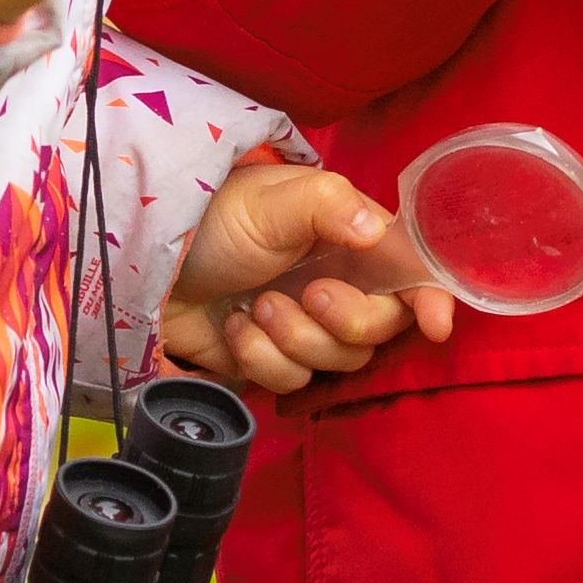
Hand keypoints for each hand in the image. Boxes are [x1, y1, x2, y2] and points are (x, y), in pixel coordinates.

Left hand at [156, 157, 454, 394]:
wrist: (147, 264)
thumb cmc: (217, 216)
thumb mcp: (273, 199)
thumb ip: (330, 206)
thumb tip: (377, 233)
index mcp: (354, 240)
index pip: (412, 273)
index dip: (432, 299)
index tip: (435, 325)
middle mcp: (343, 285)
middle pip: (380, 328)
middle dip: (346, 320)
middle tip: (309, 294)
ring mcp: (308, 328)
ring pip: (337, 362)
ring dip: (293, 338)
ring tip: (255, 306)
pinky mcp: (274, 361)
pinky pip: (291, 383)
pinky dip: (260, 358)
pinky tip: (234, 328)